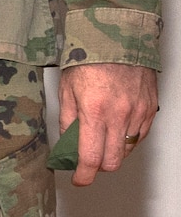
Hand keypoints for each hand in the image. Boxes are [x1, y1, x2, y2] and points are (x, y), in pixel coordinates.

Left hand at [58, 63, 158, 185]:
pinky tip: (117, 129)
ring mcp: (138, 112)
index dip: (83, 175)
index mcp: (94, 112)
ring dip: (114, 152)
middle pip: (113, 161)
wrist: (117, 37)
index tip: (78, 179)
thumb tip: (68, 143)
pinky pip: (141, 135)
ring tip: (102, 139)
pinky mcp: (150, 107)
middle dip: (99, 166)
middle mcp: (119, 115)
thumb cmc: (89, 59)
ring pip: (128, 150)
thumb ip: (68, 121)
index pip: (91, 158)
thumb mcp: (67, 90)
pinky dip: (128, 139)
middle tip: (89, 160)